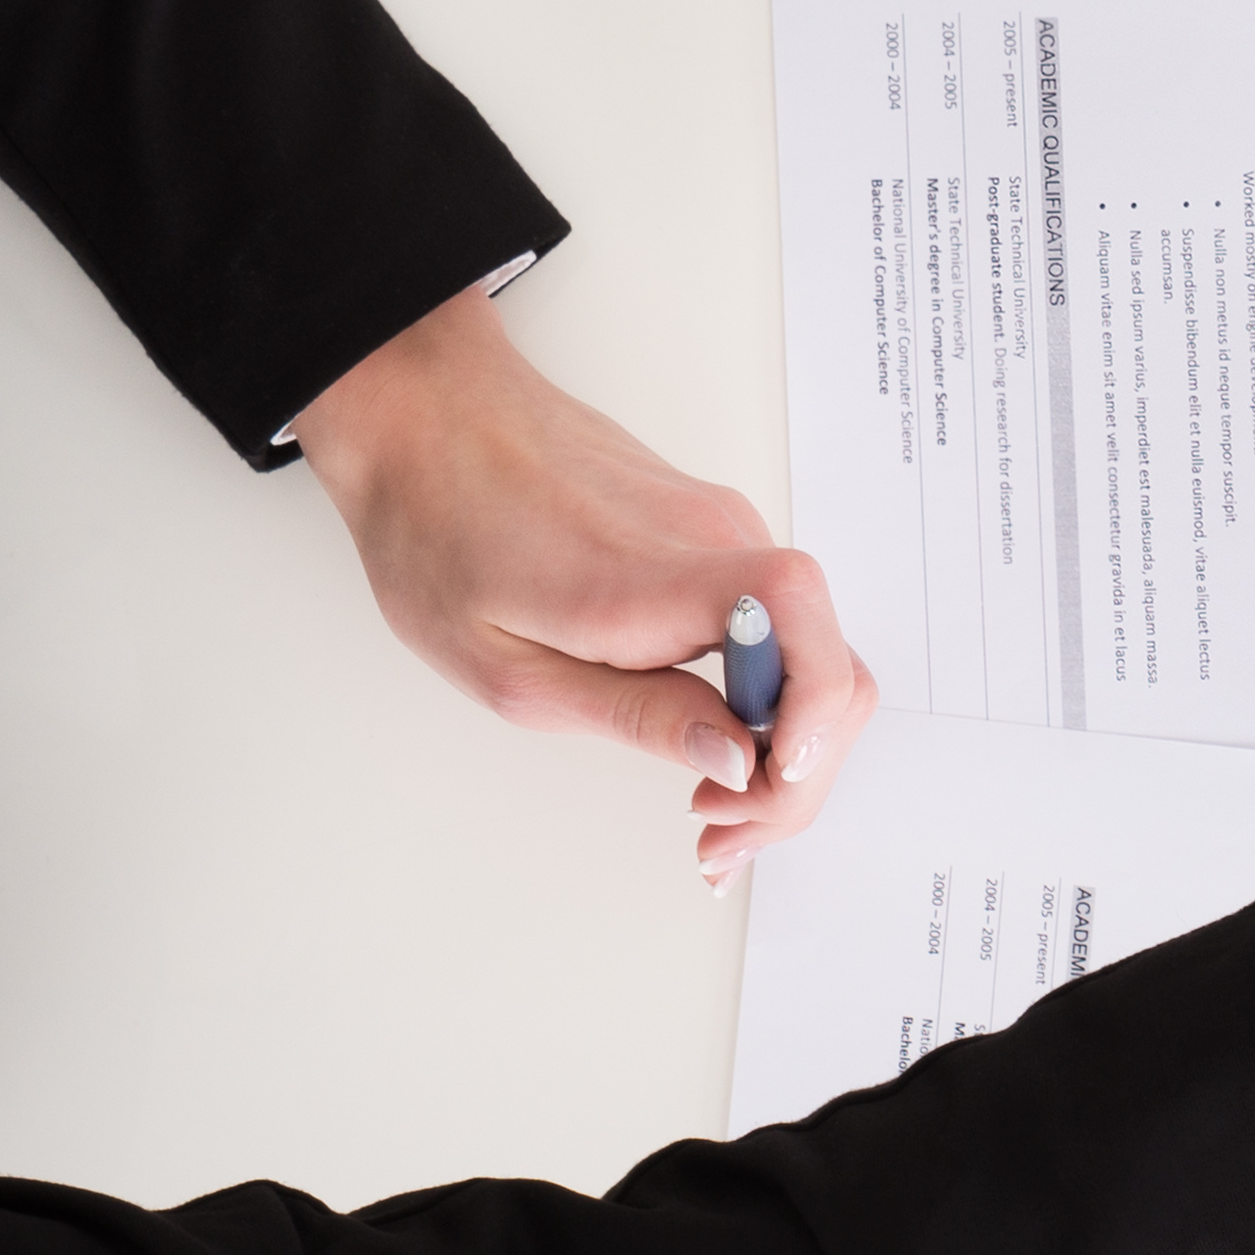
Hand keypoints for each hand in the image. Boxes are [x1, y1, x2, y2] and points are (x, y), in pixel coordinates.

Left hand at [286, 285, 880, 875]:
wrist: (426, 418)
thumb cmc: (442, 533)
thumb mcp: (508, 667)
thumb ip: (635, 714)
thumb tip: (736, 760)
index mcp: (648, 576)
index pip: (797, 621)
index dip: (813, 717)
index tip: (762, 788)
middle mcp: (711, 540)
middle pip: (828, 664)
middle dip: (799, 771)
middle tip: (725, 836)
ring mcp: (721, 529)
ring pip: (809, 652)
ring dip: (784, 740)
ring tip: (713, 800)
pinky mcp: (713, 531)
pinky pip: (776, 624)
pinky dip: (764, 695)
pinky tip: (708, 733)